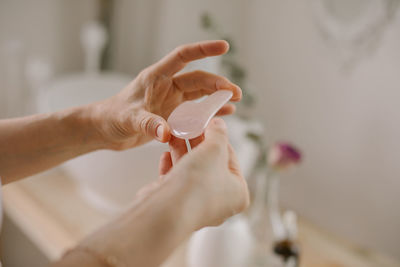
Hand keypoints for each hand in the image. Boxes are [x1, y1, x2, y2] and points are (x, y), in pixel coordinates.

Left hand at [91, 40, 240, 149]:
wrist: (105, 130)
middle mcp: (167, 86)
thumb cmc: (112, 118)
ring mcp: (171, 101)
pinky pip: (195, 112)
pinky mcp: (173, 115)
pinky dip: (209, 113)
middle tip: (235, 93)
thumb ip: (147, 124)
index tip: (224, 46)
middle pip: (198, 79)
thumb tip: (166, 133)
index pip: (183, 56)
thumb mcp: (128, 119)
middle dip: (218, 84)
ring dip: (216, 97)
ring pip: (200, 94)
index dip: (203, 50)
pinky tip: (223, 115)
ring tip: (235, 102)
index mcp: (156, 77)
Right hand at [159, 118, 249, 227]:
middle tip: (190, 126)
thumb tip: (218, 125)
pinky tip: (166, 154)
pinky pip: (176, 182)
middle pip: (210, 164)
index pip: (230, 158)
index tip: (208, 123)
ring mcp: (196, 205)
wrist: (167, 209)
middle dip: (198, 143)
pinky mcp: (176, 205)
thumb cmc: (198, 182)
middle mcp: (219, 202)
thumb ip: (218, 134)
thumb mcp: (214, 148)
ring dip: (182, 151)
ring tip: (175, 134)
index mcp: (238, 192)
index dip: (218, 137)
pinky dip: (172, 166)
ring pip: (191, 171)